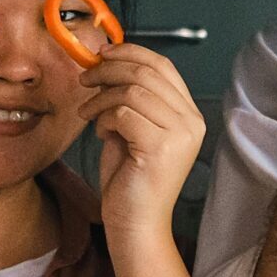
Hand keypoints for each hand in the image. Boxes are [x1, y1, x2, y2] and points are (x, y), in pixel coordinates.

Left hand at [77, 43, 207, 234]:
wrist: (135, 224)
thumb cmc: (130, 181)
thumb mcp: (131, 129)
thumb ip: (128, 98)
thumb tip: (107, 63)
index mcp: (188, 115)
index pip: (163, 66)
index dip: (131, 52)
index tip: (103, 54)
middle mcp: (190, 122)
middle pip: (147, 72)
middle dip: (109, 69)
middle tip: (85, 78)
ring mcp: (180, 135)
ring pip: (133, 91)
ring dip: (101, 97)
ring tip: (88, 113)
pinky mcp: (162, 148)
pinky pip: (124, 114)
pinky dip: (104, 118)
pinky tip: (101, 133)